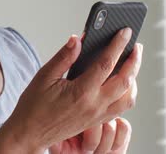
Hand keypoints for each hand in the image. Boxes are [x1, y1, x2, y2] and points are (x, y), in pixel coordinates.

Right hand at [1, 28, 142, 151]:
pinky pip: (121, 108)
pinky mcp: (96, 122)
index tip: (126, 31)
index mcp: (81, 92)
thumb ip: (64, 57)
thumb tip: (78, 39)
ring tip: (132, 63)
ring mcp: (97, 116)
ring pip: (128, 98)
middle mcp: (94, 105)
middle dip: (134, 61)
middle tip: (136, 46)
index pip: (106, 64)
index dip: (118, 45)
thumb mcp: (44, 76)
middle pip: (125, 81)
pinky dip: (127, 93)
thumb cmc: (34, 106)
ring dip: (134, 79)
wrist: (29, 134)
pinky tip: (123, 83)